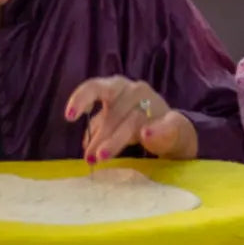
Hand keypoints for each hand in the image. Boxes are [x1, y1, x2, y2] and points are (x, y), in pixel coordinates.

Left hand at [66, 77, 197, 161]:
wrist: (174, 131)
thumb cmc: (136, 122)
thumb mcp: (115, 121)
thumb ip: (99, 127)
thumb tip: (85, 144)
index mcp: (116, 86)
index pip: (95, 87)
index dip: (80, 99)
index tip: (69, 116)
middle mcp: (135, 90)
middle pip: (113, 113)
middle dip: (99, 137)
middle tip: (90, 158)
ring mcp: (154, 105)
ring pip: (132, 122)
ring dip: (115, 140)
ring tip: (102, 156)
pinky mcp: (174, 121)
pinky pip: (165, 126)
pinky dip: (155, 131)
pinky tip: (147, 134)